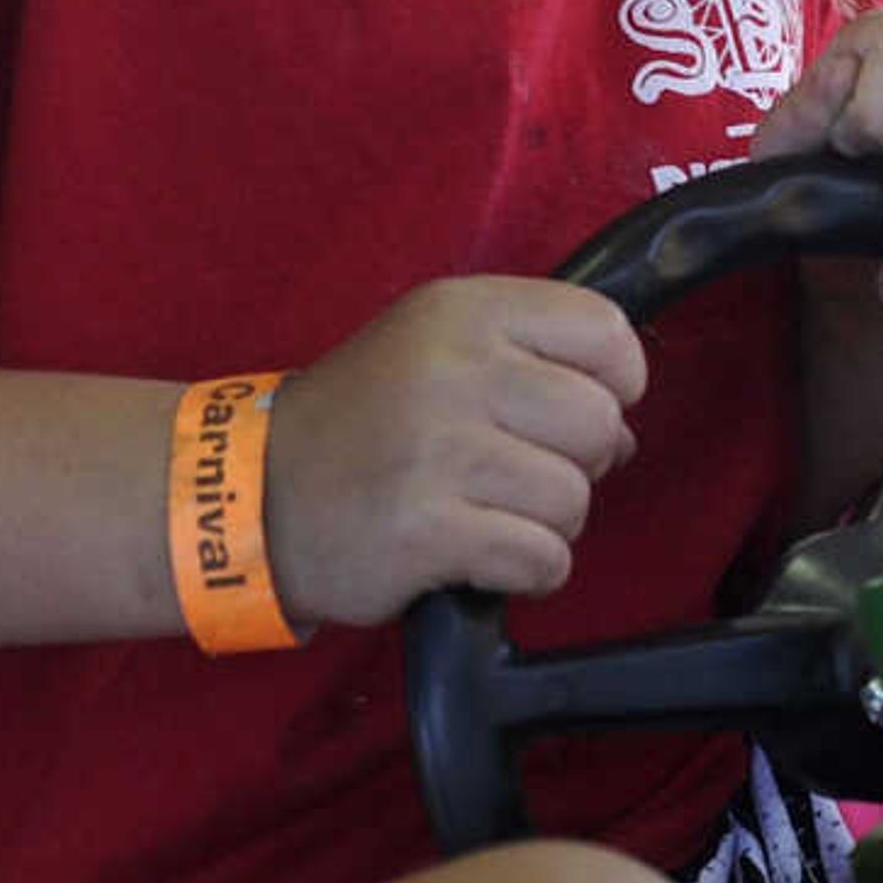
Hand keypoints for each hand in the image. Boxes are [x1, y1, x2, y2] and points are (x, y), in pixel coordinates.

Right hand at [261, 277, 646, 620]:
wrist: (254, 496)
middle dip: (581, 463)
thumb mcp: (434, 350)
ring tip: (492, 515)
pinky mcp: (427, 528)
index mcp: (464, 311)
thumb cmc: (363, 423)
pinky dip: (529, 571)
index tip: (577, 412)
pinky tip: (485, 558)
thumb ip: (533, 366)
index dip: (616, 381)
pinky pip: (540, 557)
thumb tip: (627, 431)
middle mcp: (454, 369)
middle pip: (598, 421)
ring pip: (573, 498)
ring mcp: (438, 449)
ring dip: (548, 524)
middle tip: (522, 474)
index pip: (605, 331)